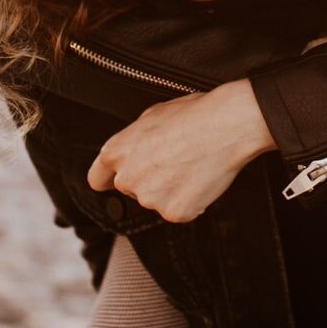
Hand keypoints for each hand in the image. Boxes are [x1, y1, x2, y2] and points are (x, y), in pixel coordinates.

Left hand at [87, 79, 274, 222]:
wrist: (228, 125)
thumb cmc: (195, 114)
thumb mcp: (152, 115)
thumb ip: (133, 140)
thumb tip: (134, 149)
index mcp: (116, 152)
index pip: (98, 179)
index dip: (109, 178)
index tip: (116, 180)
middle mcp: (128, 178)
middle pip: (131, 188)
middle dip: (148, 179)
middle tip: (174, 161)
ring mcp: (150, 199)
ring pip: (156, 200)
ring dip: (170, 190)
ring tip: (192, 165)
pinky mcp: (174, 213)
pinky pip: (179, 210)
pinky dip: (190, 200)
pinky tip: (201, 178)